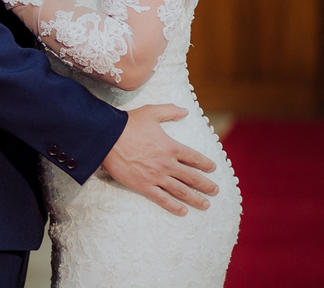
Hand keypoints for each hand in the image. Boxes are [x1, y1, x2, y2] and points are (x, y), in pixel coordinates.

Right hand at [102, 104, 218, 215]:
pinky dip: (174, 206)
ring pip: (181, 191)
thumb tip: (185, 111)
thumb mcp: (151, 112)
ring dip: (196, 199)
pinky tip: (183, 211)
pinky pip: (162, 199)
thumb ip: (170, 111)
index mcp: (171, 147)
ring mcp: (156, 176)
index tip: (213, 168)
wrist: (108, 137)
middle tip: (215, 191)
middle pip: (192, 177)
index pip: (194, 157)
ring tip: (206, 205)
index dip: (205, 163)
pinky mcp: (144, 185)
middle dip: (206, 185)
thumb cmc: (128, 123)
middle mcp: (167, 163)